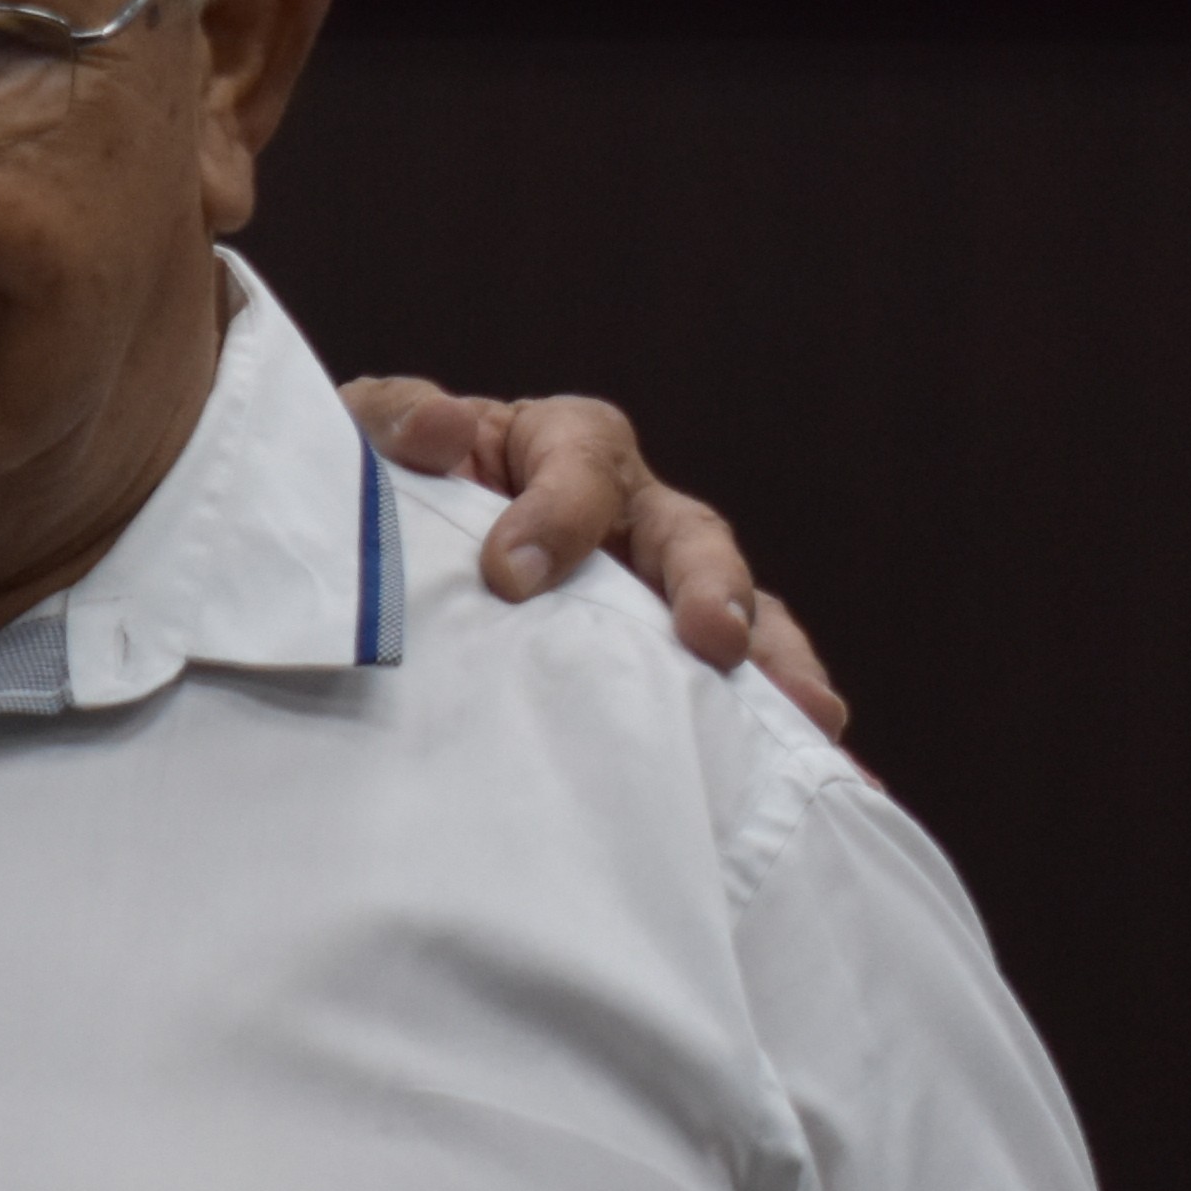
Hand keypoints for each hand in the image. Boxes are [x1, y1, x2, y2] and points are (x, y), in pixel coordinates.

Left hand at [339, 378, 847, 735]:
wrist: (380, 564)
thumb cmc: (391, 484)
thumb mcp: (371, 439)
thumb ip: (394, 422)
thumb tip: (442, 428)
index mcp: (561, 445)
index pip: (581, 466)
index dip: (556, 513)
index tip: (510, 574)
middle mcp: (631, 514)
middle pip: (691, 539)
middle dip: (708, 587)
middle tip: (712, 638)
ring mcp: (658, 591)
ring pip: (738, 615)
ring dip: (773, 661)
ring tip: (809, 714)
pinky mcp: (663, 662)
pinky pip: (731, 688)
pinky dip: (772, 725)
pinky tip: (818, 767)